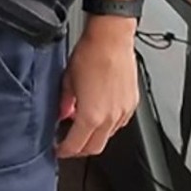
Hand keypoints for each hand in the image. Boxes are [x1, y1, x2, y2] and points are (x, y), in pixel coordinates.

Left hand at [55, 15, 138, 158]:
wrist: (111, 39)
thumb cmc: (90, 55)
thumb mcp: (67, 81)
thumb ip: (64, 103)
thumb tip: (62, 113)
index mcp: (91, 115)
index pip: (76, 145)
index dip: (65, 151)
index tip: (59, 150)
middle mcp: (110, 117)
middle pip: (95, 148)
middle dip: (80, 150)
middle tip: (69, 145)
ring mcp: (123, 112)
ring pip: (108, 136)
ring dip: (95, 137)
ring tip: (82, 126)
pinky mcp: (132, 103)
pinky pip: (119, 123)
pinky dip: (107, 125)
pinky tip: (99, 114)